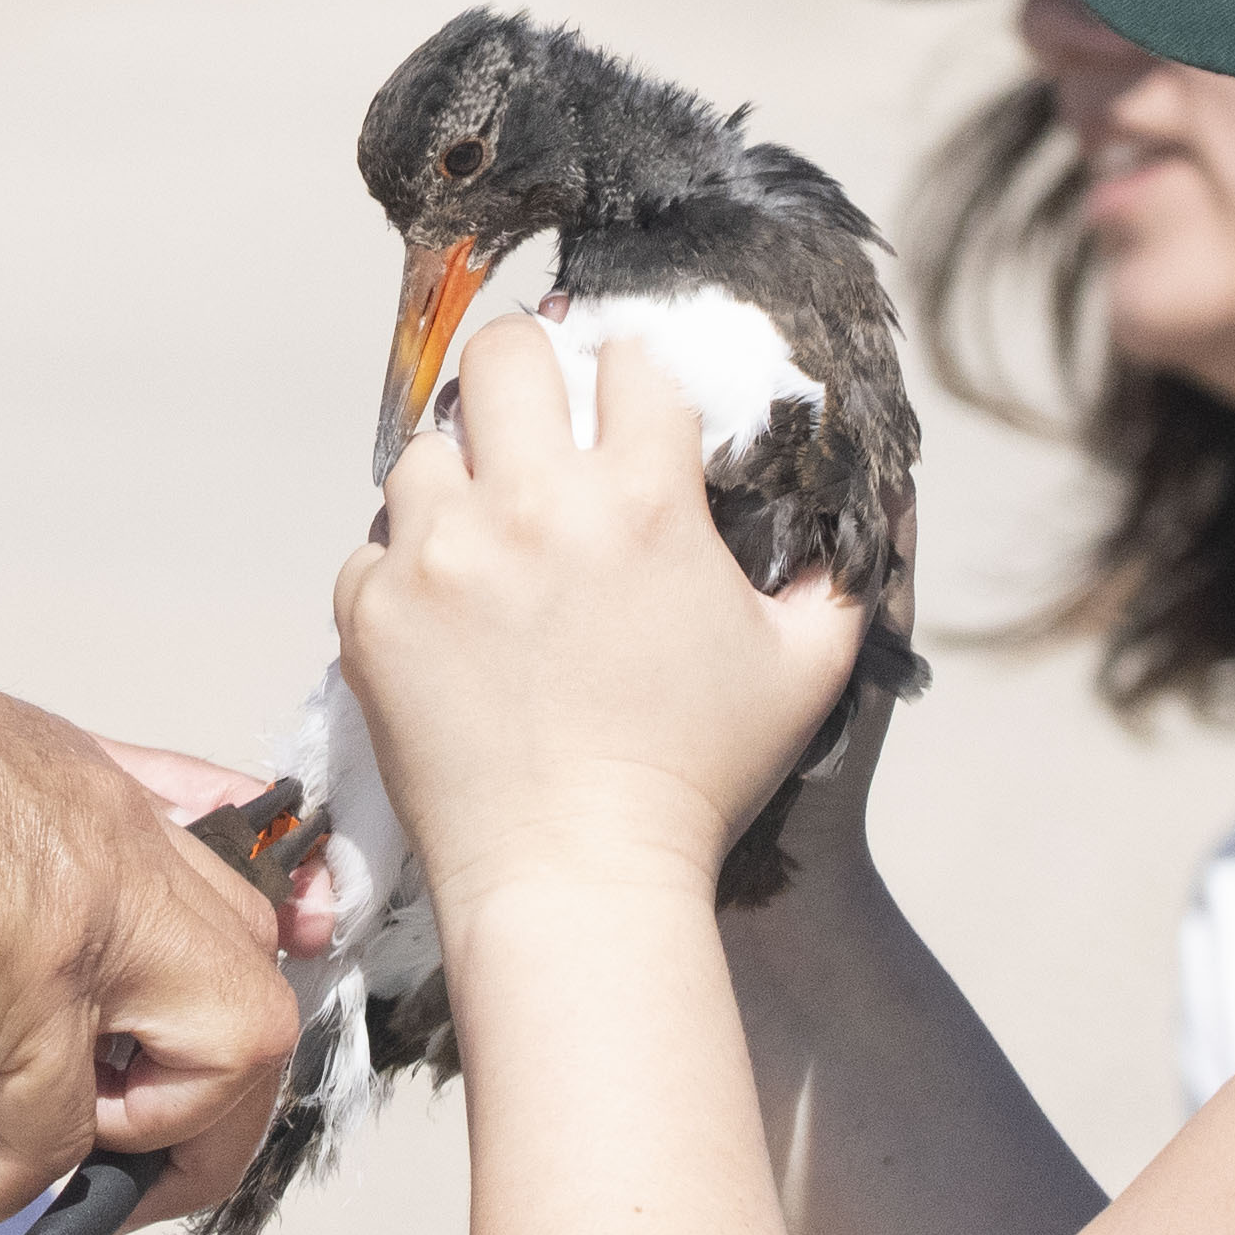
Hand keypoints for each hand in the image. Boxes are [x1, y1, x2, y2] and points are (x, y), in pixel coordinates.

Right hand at [0, 662, 304, 1232]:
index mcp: (92, 795)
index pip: (237, 854)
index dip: (266, 932)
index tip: (269, 976)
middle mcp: (118, 848)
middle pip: (254, 984)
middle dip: (210, 1102)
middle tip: (119, 1161)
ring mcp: (93, 916)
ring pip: (219, 1064)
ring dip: (138, 1152)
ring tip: (23, 1179)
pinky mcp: (33, 986)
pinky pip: (51, 1137)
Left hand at [343, 316, 860, 899]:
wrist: (576, 880)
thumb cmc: (700, 778)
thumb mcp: (804, 668)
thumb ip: (839, 573)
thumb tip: (861, 505)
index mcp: (645, 501)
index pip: (627, 364)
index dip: (631, 381)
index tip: (624, 410)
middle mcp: (535, 506)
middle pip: (505, 355)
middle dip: (526, 373)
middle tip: (533, 418)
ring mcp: (441, 555)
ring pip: (424, 449)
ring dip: (459, 480)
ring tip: (487, 536)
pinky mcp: (374, 610)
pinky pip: (373, 546)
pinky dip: (405, 570)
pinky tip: (448, 614)